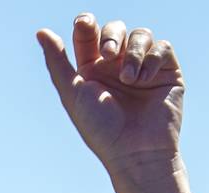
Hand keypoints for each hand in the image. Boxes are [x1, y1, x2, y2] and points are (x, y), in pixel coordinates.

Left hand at [38, 15, 182, 176]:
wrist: (136, 152)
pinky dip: (152, 58)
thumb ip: (56, 61)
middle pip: (116, 28)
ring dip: (133, 51)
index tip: (84, 25)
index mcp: (93, 68)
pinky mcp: (167, 72)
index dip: (86, 23)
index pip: (89, 33)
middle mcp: (118, 65)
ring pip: (141, 34)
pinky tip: (144, 79)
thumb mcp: (72, 93)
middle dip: (111, 35)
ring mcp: (143, 68)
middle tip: (108, 55)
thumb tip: (41, 31)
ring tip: (128, 79)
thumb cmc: (101, 128)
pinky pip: (162, 47)